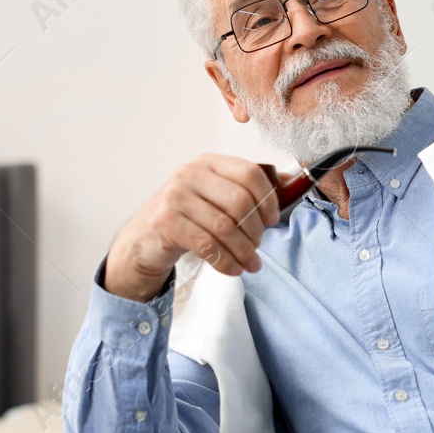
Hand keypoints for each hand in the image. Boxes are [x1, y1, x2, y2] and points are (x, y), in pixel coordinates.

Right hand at [103, 153, 281, 301]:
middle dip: (255, 231)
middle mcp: (190, 174)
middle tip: (257, 248)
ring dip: (243, 251)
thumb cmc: (186, 219)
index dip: (267, 199)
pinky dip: (226, 261)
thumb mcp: (214, 198)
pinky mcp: (166, 222)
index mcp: (208, 163)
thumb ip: (245, 190)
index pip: (249, 173)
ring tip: (250, 264)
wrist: (144, 240)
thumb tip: (289, 180)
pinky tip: (233, 269)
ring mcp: (175, 196)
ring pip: (225, 227)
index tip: (272, 220)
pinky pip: (207, 245)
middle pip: (240, 202)